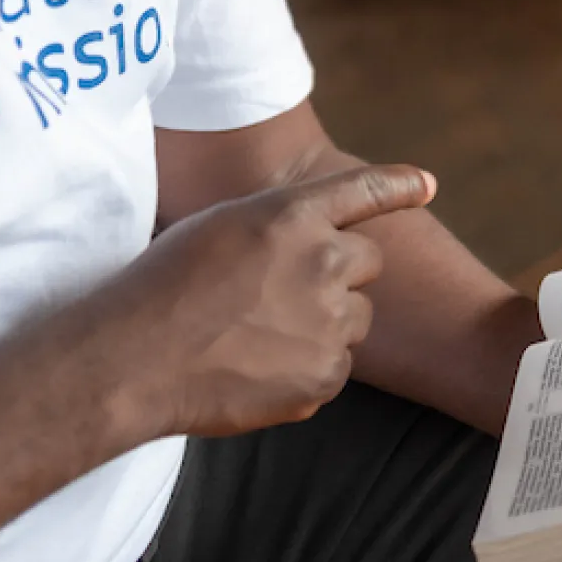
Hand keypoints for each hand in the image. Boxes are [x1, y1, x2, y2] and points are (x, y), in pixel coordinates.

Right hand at [76, 163, 436, 444]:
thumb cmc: (161, 286)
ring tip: (260, 334)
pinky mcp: (324, 375)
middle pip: (368, 262)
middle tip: (284, 294)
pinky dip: (308, 369)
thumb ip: (275, 227)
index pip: (363, 190)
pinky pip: (336, 366)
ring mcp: (329, 321)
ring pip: (357, 318)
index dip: (398, 186)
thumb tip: (308, 239)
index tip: (427, 186)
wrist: (135, 358)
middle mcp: (322, 261)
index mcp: (292, 215)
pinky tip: (257, 367)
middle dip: (340, 275)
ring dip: (326, 323)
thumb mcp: (218, 227)